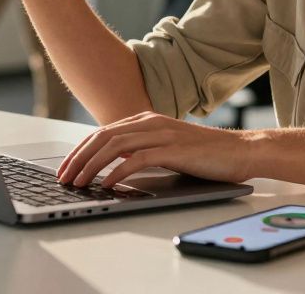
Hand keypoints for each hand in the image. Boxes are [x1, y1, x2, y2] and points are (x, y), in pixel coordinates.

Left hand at [56, 112, 256, 188]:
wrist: (241, 150)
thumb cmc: (206, 154)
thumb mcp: (167, 147)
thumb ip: (142, 150)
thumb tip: (113, 167)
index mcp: (146, 119)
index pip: (103, 133)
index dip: (79, 150)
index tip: (65, 168)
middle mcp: (151, 122)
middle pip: (102, 137)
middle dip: (78, 158)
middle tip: (63, 178)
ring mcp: (162, 134)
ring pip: (114, 146)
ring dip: (91, 166)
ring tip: (78, 183)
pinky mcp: (174, 150)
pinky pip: (137, 159)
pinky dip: (118, 171)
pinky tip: (107, 184)